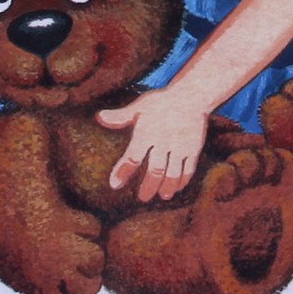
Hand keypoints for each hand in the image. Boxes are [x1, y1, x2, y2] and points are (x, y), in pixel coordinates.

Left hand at [95, 86, 210, 201]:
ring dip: (168, 186)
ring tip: (163, 196)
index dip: (123, 172)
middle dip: (149, 186)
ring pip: (173, 172)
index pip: (132, 157)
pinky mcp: (193, 149)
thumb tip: (99, 117)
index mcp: (147, 132)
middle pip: (155, 170)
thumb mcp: (140, 107)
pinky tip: (177, 187)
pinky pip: (189, 169)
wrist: (191, 96)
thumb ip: (120, 117)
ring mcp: (180, 146)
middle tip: (143, 198)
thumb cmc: (161, 103)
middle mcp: (163, 141)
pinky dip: (183, 180)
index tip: (114, 184)